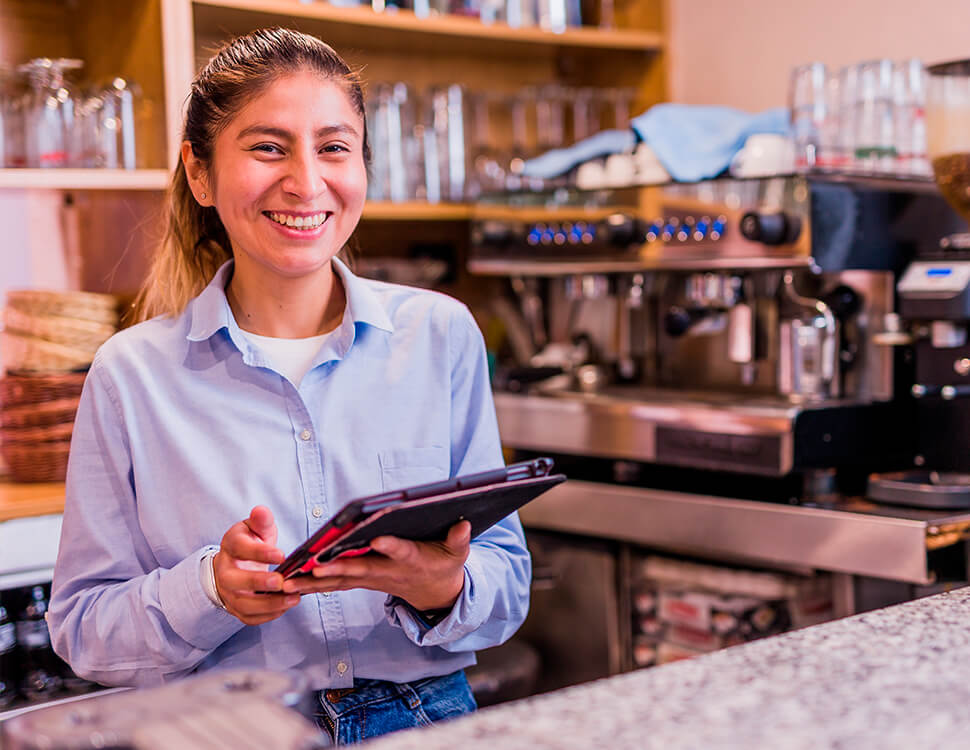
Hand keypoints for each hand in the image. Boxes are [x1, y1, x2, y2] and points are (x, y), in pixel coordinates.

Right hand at [213, 506, 300, 625]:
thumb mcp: (256, 527)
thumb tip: (261, 510)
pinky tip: (286, 606)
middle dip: (258, 583)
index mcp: (230, 546)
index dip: (260, 552)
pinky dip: (268, 615)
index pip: (240, 549)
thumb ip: (261, 521)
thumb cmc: (250, 542)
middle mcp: (225, 571)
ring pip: (243, 604)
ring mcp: (229, 592)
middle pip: (235, 580)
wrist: (236, 563)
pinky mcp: (237, 608)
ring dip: (268, 604)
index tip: (281, 555)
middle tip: (281, 582)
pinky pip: (250, 617)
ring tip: (292, 598)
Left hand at [281, 521, 471, 612]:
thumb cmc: (446, 565)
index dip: (390, 546)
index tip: (378, 539)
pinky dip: (312, 584)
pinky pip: (334, 584)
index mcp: (412, 560)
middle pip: (360, 568)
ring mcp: (372, 578)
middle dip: (337, 567)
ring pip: (340, 580)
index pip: (400, 551)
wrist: (437, 595)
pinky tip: (289, 582)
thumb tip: (464, 523)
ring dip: (314, 580)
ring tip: (288, 579)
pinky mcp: (361, 581)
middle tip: (315, 565)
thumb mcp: (458, 554)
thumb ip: (459, 539)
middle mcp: (388, 571)